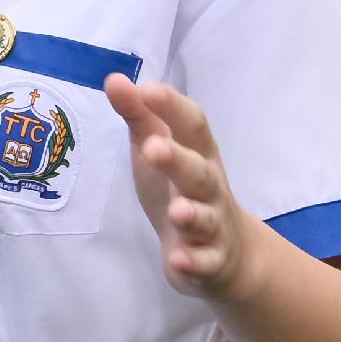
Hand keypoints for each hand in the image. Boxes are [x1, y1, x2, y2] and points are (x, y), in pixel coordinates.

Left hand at [106, 74, 256, 299]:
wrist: (225, 250)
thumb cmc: (182, 188)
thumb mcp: (158, 149)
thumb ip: (140, 116)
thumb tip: (115, 78)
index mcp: (199, 154)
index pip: (192, 125)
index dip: (172, 107)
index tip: (146, 89)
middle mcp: (209, 187)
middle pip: (199, 171)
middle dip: (178, 159)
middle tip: (153, 148)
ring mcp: (212, 225)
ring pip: (206, 218)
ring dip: (192, 213)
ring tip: (178, 210)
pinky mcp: (209, 261)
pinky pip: (203, 263)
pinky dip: (192, 262)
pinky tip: (178, 260)